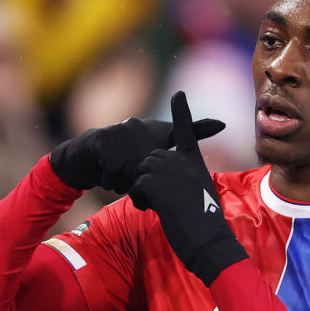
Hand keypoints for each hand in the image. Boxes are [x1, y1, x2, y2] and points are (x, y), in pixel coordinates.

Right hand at [50, 113, 224, 192]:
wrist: (87, 154)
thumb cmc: (121, 158)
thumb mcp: (146, 165)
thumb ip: (168, 172)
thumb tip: (190, 185)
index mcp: (156, 134)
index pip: (184, 131)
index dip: (203, 127)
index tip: (223, 125)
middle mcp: (143, 128)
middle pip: (154, 166)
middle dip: (146, 181)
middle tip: (137, 185)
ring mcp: (124, 132)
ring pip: (133, 172)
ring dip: (127, 183)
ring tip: (120, 179)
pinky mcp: (105, 142)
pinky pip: (115, 175)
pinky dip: (111, 181)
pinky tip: (107, 175)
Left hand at [129, 92, 247, 284]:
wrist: (209, 241)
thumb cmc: (206, 225)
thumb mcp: (199, 194)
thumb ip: (184, 181)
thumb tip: (165, 183)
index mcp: (195, 162)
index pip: (186, 131)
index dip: (182, 112)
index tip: (179, 93)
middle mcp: (183, 161)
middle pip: (150, 159)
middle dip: (148, 179)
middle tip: (164, 201)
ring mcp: (169, 170)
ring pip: (141, 172)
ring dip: (143, 190)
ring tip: (161, 207)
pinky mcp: (156, 183)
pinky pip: (136, 186)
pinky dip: (140, 200)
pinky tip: (155, 210)